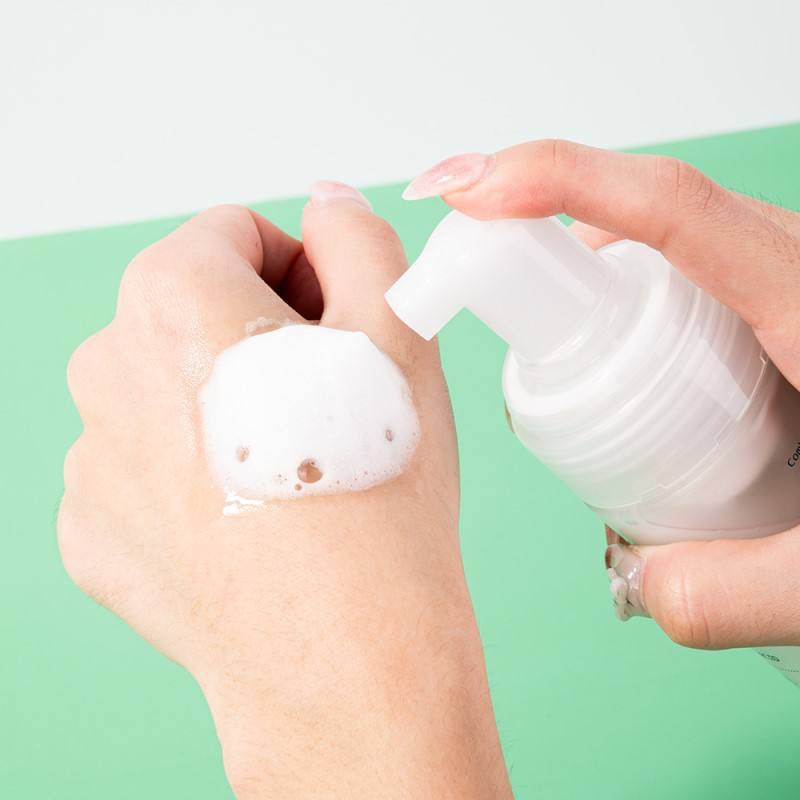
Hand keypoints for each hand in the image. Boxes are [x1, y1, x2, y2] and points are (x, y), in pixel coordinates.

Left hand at [60, 185, 511, 797]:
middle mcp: (107, 370)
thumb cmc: (377, 496)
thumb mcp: (398, 327)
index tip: (336, 328)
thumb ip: (357, 235)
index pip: (234, 233)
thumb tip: (324, 203)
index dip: (302, 271)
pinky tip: (251, 519)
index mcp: (172, 298)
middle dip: (260, 335)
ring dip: (226, 406)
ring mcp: (93, 460)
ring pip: (168, 391)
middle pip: (193, 310)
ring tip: (294, 466)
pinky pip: (146, 470)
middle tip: (325, 400)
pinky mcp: (95, 533)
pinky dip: (195, 477)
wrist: (347, 656)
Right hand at [404, 141, 799, 650]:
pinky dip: (624, 288)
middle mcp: (790, 265)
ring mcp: (780, 274)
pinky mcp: (773, 296)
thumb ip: (737, 593)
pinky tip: (614, 350)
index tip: (469, 187)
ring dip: (586, 270)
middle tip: (478, 286)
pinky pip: (682, 263)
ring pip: (659, 238)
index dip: (556, 180)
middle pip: (641, 214)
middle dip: (542, 237)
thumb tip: (645, 583)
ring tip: (548, 338)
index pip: (669, 207)